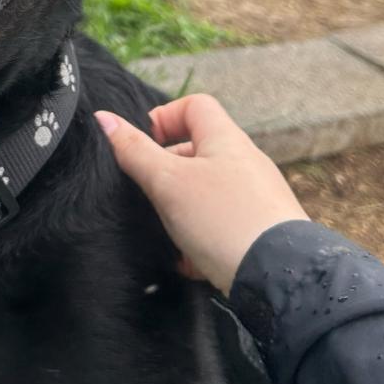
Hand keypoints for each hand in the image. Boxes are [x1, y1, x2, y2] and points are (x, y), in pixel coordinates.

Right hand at [95, 95, 308, 295]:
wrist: (279, 277)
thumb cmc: (222, 219)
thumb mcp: (167, 182)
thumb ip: (135, 151)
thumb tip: (104, 119)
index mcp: (226, 140)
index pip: (193, 105)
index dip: (163, 117)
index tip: (142, 147)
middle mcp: (245, 162)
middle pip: (197, 151)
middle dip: (166, 171)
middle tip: (148, 194)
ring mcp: (257, 197)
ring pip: (206, 191)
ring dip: (180, 208)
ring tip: (166, 231)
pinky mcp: (260, 230)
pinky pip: (221, 223)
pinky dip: (200, 236)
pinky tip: (187, 260)